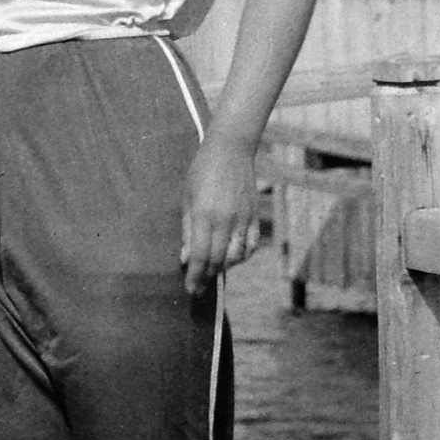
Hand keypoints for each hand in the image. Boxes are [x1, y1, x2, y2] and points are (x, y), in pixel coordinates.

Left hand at [181, 136, 259, 295]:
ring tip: (213, 271)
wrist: (230, 150)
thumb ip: (187, 231)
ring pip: (236, 256)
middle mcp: (226, 220)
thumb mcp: (186, 199)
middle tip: (199, 287)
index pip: (200, 256)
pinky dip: (241, 257)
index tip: (190, 290)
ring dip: (224, 268)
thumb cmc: (202, 172)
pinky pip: (251, 245)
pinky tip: (231, 258)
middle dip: (206, 277)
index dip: (194, 276)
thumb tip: (185, 258)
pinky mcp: (254, 216)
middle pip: (217, 260)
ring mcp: (243, 219)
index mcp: (205, 215)